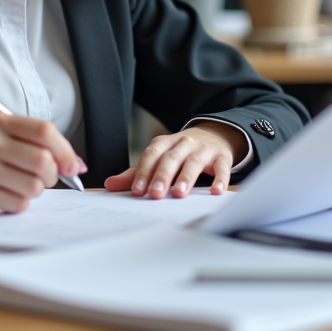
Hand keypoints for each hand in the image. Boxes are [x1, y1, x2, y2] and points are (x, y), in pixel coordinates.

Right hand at [0, 111, 86, 213]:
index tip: (72, 165)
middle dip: (52, 175)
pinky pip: (17, 203)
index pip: (44, 130)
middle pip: (42, 160)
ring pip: (33, 186)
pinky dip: (19, 203)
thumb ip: (31, 142)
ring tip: (19, 186)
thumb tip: (74, 164)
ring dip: (34, 191)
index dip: (65, 149)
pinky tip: (4, 195)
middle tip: (44, 178)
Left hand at [103, 123, 247, 198]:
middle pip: (171, 158)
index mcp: (163, 144)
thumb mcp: (158, 159)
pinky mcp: (221, 156)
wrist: (213, 136)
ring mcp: (202, 149)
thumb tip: (110, 185)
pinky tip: (216, 191)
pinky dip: (220, 178)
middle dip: (162, 176)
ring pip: (193, 161)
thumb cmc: (180, 153)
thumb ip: (136, 173)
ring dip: (186, 177)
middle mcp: (183, 143)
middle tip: (156, 194)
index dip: (143, 172)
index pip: (151, 156)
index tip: (137, 191)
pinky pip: (221, 166)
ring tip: (180, 193)